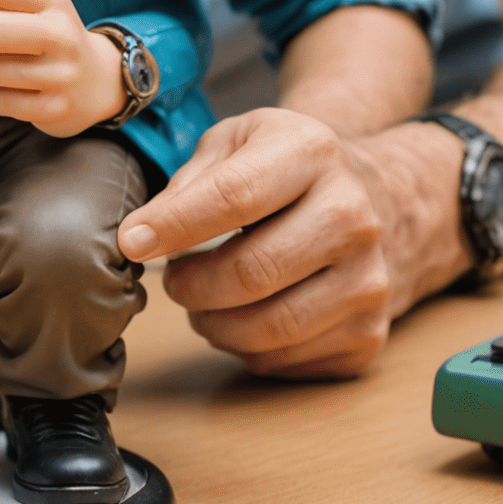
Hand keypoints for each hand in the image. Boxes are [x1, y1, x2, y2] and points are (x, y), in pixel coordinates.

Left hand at [118, 108, 393, 377]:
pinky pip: (288, 360)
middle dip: (191, 284)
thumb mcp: (233, 143)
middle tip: (172, 279)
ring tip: (200, 300)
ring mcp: (369, 279)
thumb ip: (188, 181)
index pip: (234, 196)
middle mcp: (353, 215)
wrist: (362, 201)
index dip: (174, 225)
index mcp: (311, 153)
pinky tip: (241, 317)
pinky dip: (247, 348)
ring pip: (270, 327)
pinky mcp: (371, 332)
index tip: (131, 243)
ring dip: (213, 323)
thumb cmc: (279, 169)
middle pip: (253, 271)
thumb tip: (143, 235)